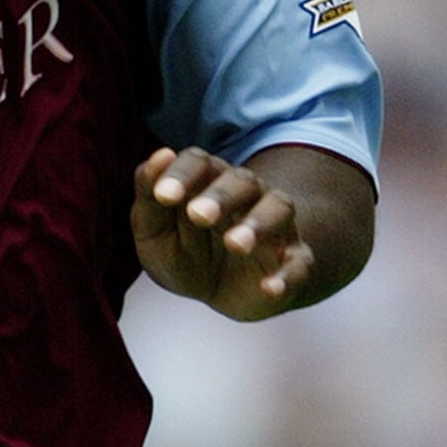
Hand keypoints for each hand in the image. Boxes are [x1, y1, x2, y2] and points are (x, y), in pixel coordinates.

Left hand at [132, 146, 313, 319]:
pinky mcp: (294, 260)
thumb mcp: (154, 230)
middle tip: (198, 215)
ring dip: (259, 223)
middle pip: (242, 181)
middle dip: (221, 196)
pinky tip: (268, 288)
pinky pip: (298, 262)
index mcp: (208, 180)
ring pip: (278, 209)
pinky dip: (286, 275)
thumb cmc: (183, 250)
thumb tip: (159, 156)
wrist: (219, 291)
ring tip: (235, 244)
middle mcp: (246, 194)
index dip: (182, 174)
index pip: (199, 162)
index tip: (163, 195)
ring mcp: (275, 226)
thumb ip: (148, 196)